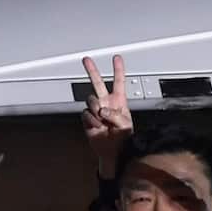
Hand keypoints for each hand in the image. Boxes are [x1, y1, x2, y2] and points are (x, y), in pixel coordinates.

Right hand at [82, 55, 133, 176]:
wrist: (113, 152)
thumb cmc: (123, 139)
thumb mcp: (125, 125)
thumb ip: (115, 115)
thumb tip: (102, 110)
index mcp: (119, 102)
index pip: (119, 82)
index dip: (118, 70)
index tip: (116, 58)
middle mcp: (106, 103)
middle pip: (98, 83)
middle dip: (92, 70)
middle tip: (86, 60)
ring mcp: (96, 110)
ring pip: (90, 100)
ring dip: (96, 109)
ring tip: (103, 121)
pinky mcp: (87, 119)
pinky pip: (86, 114)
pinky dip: (92, 121)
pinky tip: (98, 127)